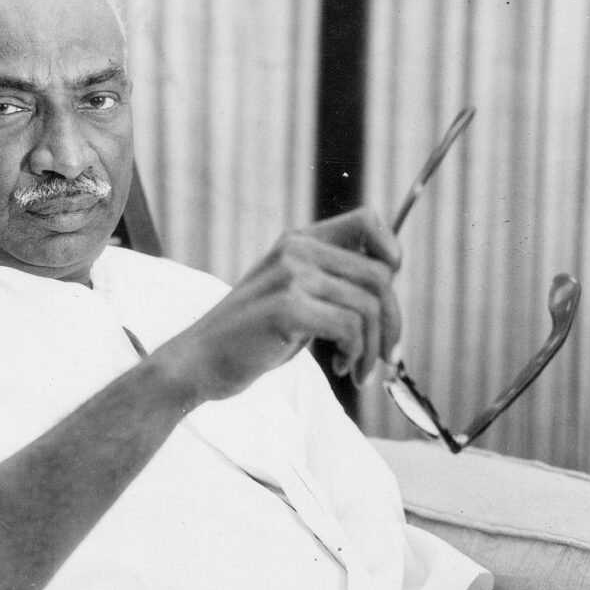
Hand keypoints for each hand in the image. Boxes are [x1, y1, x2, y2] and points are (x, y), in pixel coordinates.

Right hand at [151, 207, 401, 401]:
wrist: (199, 360)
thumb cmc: (250, 336)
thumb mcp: (290, 294)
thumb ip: (328, 281)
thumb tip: (388, 282)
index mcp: (299, 241)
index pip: (368, 220)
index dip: (391, 252)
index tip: (389, 293)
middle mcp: (297, 250)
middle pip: (380, 275)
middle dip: (391, 322)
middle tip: (384, 357)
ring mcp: (291, 276)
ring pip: (369, 307)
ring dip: (373, 348)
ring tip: (358, 369)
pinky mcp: (288, 308)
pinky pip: (350, 327)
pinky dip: (355, 354)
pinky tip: (341, 367)